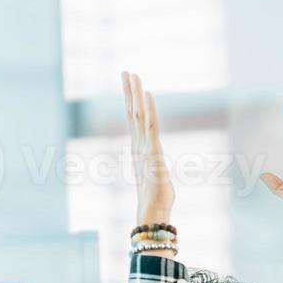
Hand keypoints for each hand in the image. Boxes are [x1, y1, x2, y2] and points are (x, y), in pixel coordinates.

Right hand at [123, 72, 173, 226]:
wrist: (152, 211)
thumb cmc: (156, 199)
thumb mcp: (156, 177)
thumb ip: (154, 169)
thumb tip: (156, 171)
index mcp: (139, 149)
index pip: (133, 120)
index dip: (130, 102)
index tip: (129, 85)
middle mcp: (138, 145)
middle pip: (132, 112)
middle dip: (129, 91)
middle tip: (125, 72)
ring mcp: (144, 147)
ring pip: (138, 114)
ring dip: (136, 94)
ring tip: (132, 75)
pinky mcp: (153, 151)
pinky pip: (150, 125)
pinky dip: (148, 108)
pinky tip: (147, 94)